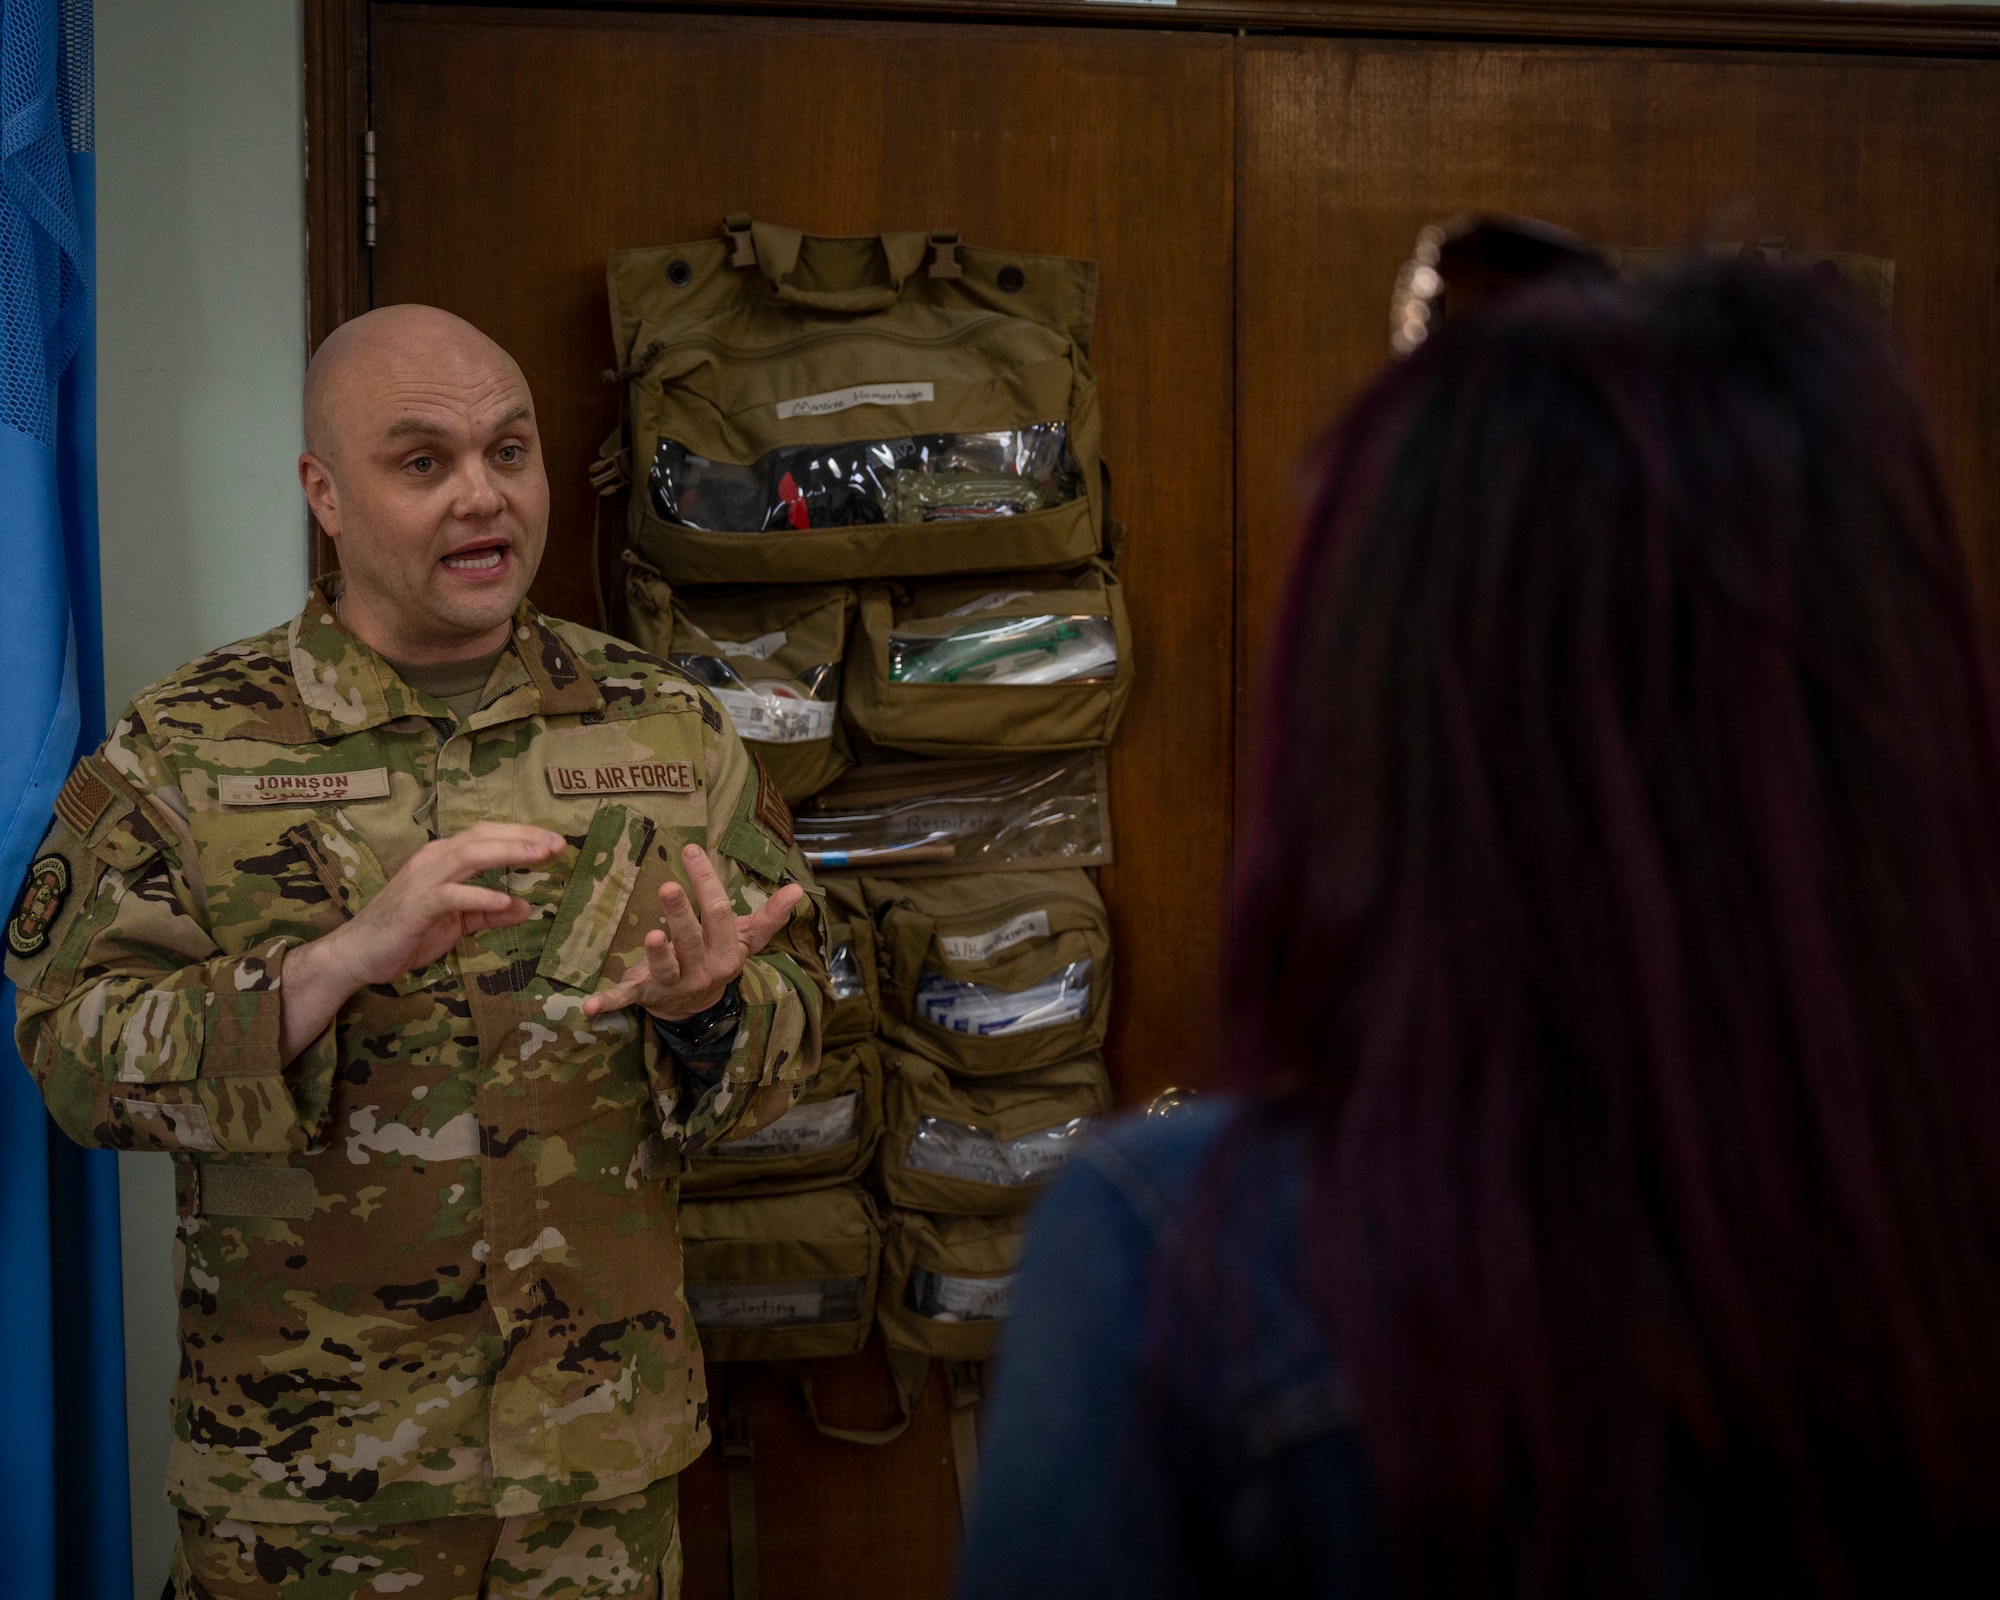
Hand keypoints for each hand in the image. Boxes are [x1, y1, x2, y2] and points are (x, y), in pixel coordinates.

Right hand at [281, 822, 564, 1059]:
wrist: (358, 953)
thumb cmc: (407, 933)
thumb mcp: (457, 923)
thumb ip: (489, 914)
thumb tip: (526, 908)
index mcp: (443, 858)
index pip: (486, 835)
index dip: (521, 834)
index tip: (555, 841)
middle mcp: (433, 860)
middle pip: (482, 837)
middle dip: (522, 837)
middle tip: (557, 845)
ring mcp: (423, 880)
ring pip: (469, 855)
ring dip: (507, 853)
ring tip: (539, 857)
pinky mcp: (416, 905)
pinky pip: (451, 895)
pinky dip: (479, 896)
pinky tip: (505, 901)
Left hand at [581, 843, 804, 1023]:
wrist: (696, 1008)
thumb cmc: (718, 958)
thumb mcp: (745, 940)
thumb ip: (769, 916)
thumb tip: (798, 889)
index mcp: (726, 953)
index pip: (719, 914)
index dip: (705, 883)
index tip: (690, 851)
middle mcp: (702, 971)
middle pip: (691, 939)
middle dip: (680, 914)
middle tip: (666, 886)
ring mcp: (673, 985)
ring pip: (665, 967)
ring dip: (656, 955)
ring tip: (650, 937)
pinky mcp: (646, 995)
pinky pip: (626, 999)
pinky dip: (608, 1002)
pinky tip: (588, 1005)